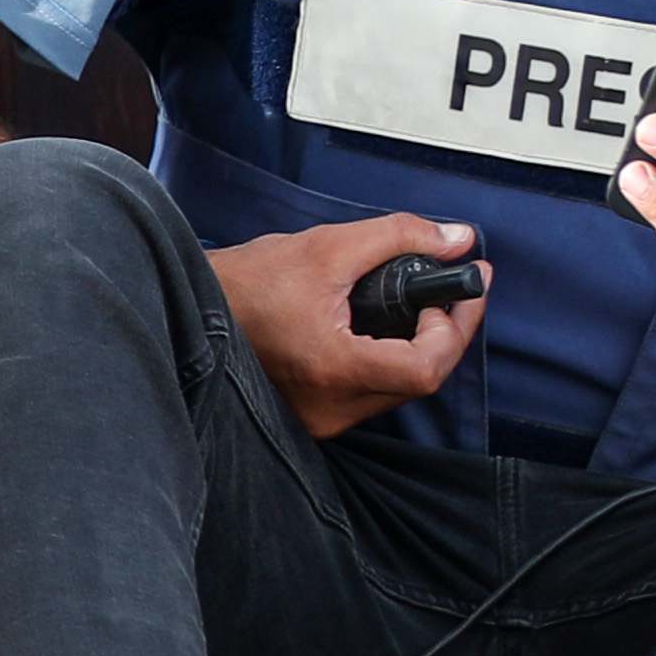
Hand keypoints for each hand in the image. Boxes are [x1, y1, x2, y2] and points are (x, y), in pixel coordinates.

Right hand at [214, 213, 485, 443]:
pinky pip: (374, 394)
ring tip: (420, 303)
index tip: (458, 292)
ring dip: (421, 347)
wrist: (196, 310)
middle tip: (452, 291)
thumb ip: (399, 237)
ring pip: (400, 390)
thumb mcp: (327, 247)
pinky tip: (389, 327)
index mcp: (332, 367)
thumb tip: (455, 240)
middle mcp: (331, 406)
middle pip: (419, 381)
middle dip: (446, 333)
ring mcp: (324, 418)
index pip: (424, 368)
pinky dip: (392, 359)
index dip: (454, 329)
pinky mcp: (318, 417)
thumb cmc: (247, 284)